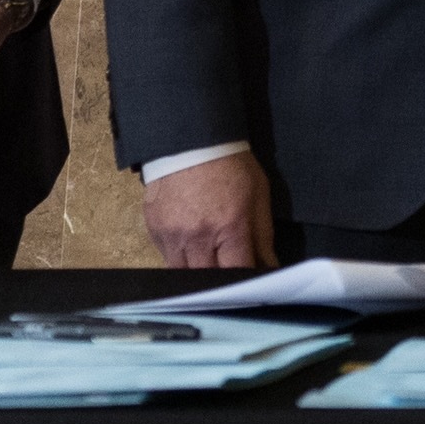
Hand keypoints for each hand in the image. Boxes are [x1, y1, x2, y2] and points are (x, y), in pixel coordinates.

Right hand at [144, 150, 273, 271]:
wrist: (191, 139)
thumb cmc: (230, 165)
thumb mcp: (258, 195)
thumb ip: (263, 237)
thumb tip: (269, 268)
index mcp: (229, 228)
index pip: (237, 275)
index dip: (245, 283)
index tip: (249, 283)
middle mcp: (198, 237)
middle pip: (208, 281)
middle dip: (221, 281)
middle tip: (228, 271)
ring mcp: (173, 236)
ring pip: (184, 275)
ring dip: (198, 272)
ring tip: (208, 257)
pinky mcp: (154, 230)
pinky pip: (166, 258)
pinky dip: (180, 257)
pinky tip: (190, 243)